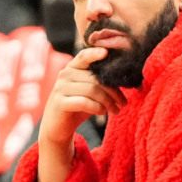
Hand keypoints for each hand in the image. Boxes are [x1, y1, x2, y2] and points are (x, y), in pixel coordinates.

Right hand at [37, 47, 126, 181]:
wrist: (58, 128)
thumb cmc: (77, 107)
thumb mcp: (88, 92)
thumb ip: (99, 82)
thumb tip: (122, 78)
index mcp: (72, 68)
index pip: (84, 56)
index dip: (95, 53)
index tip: (107, 53)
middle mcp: (65, 75)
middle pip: (96, 79)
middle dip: (113, 92)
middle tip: (123, 103)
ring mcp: (60, 88)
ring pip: (92, 90)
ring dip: (108, 102)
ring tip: (116, 111)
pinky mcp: (60, 103)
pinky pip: (84, 102)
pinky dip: (97, 107)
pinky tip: (102, 112)